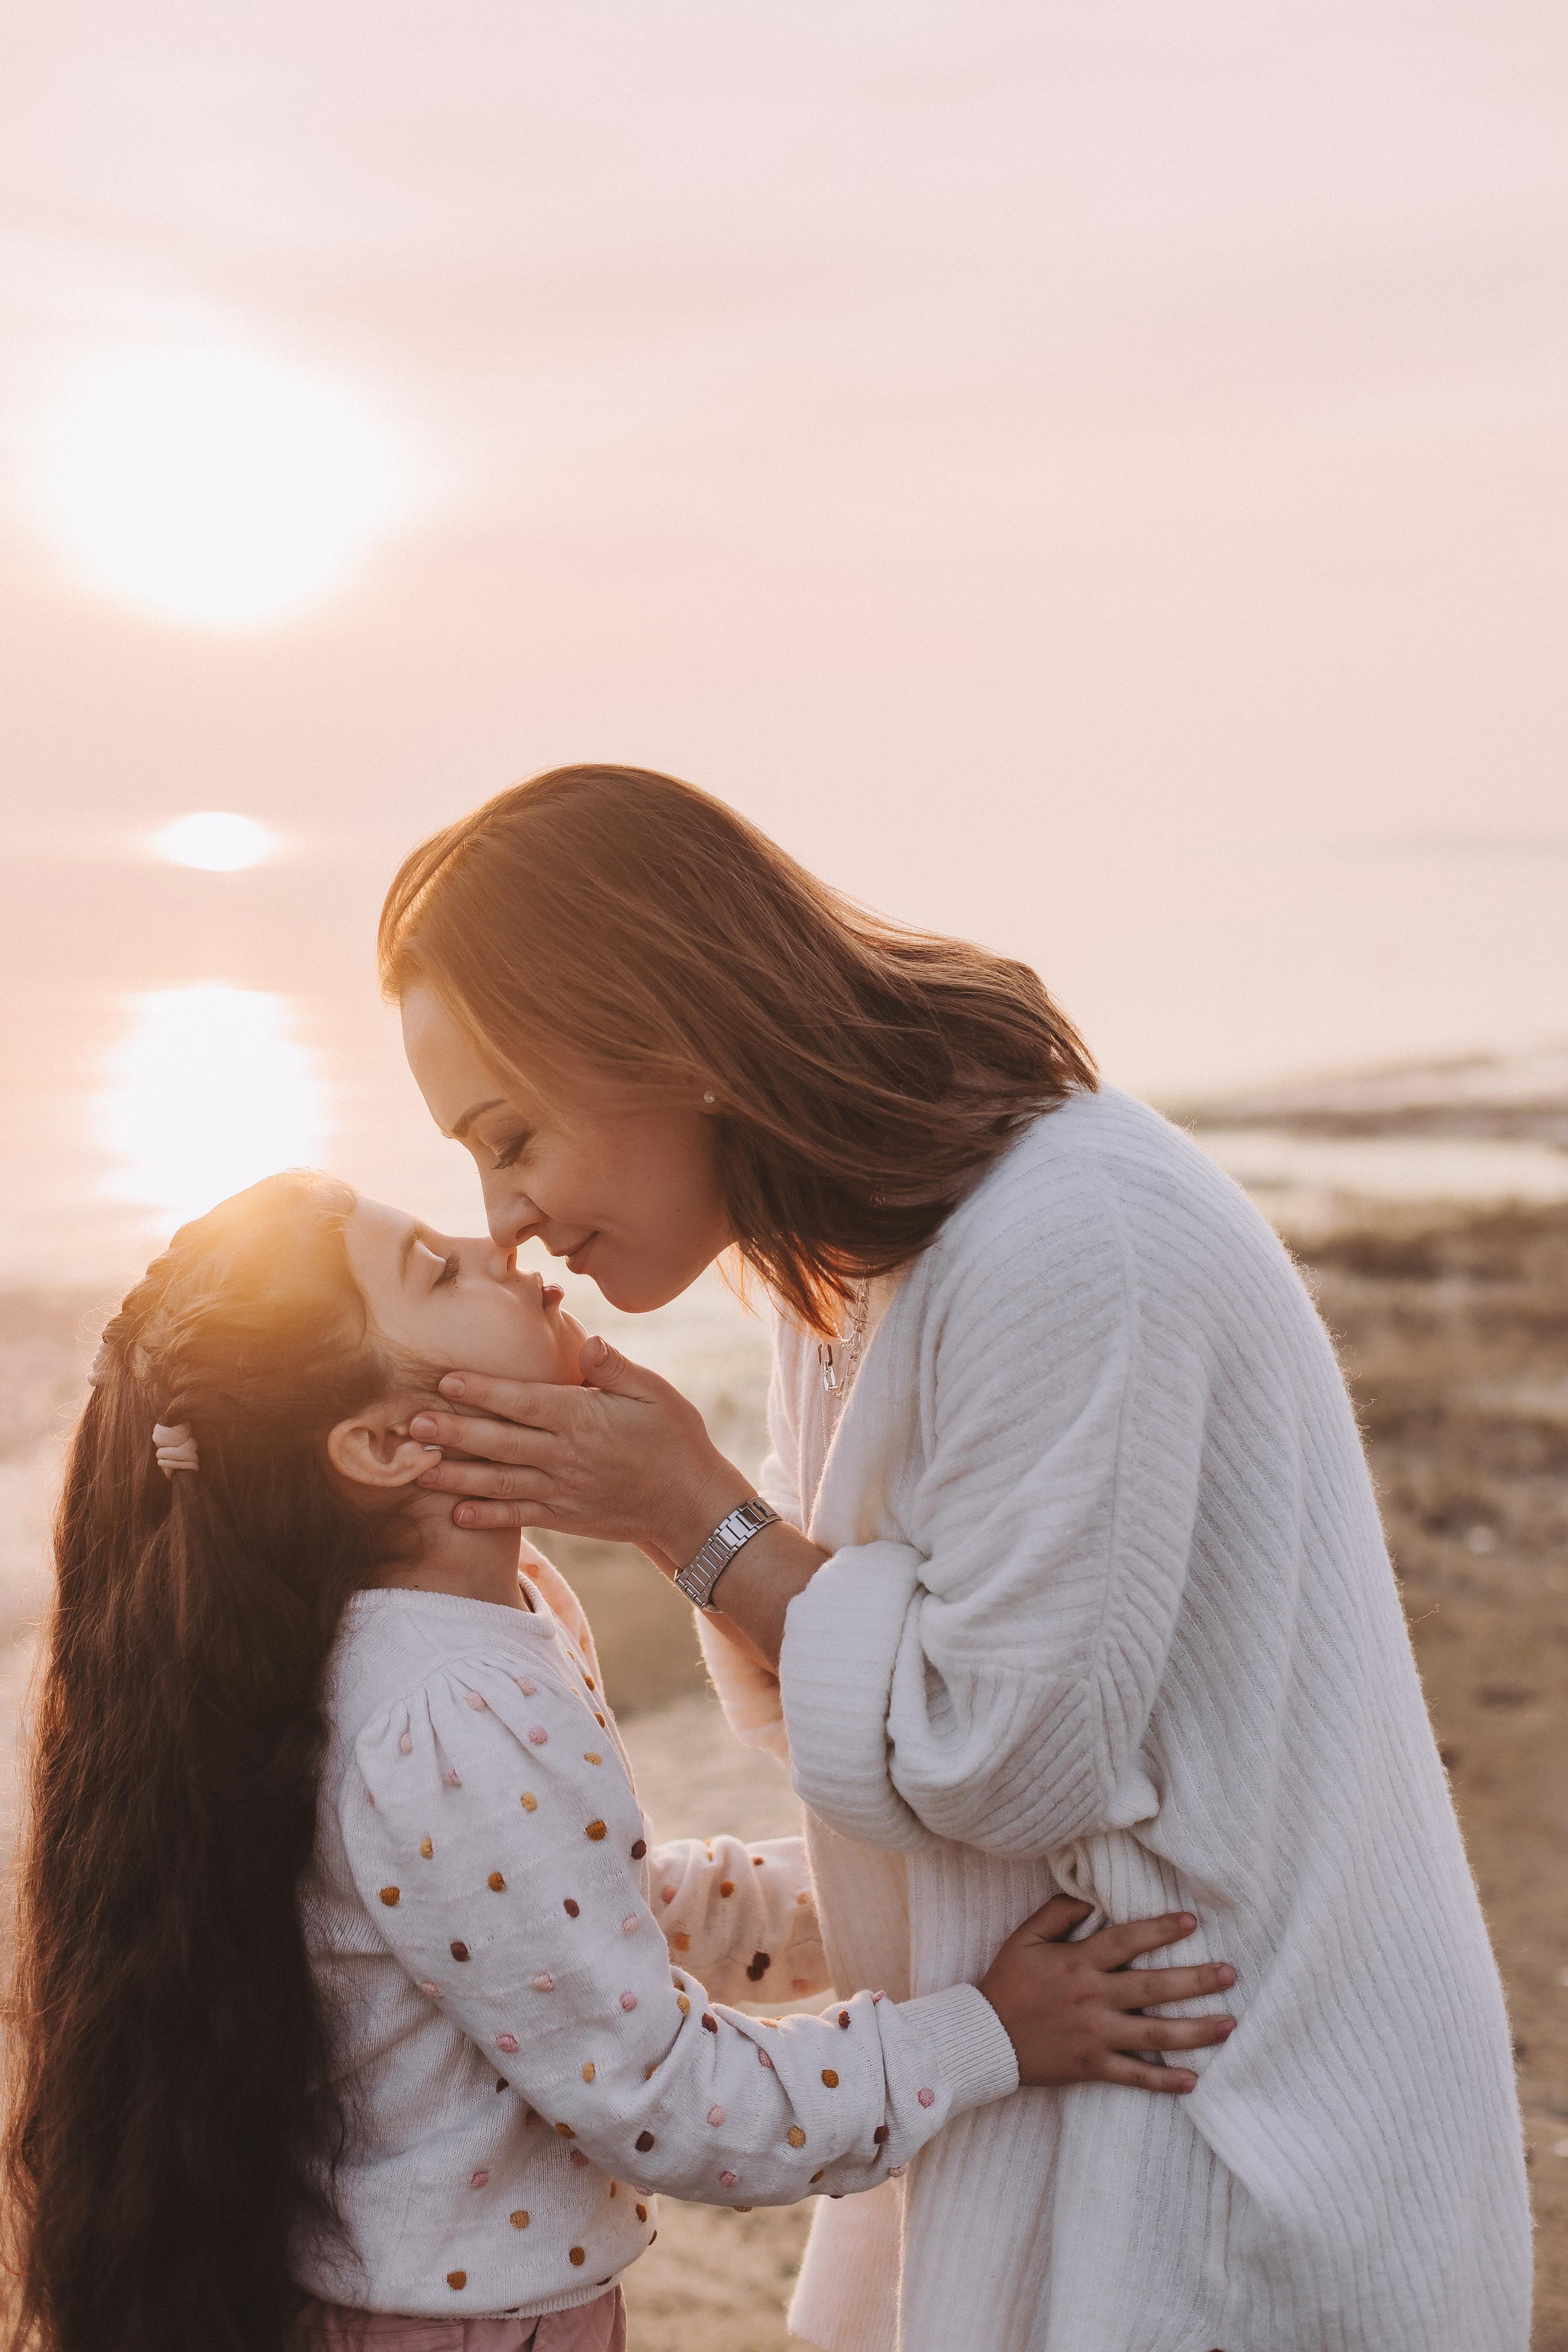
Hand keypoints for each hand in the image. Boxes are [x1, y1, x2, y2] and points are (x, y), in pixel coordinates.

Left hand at [410, 1339, 748, 1558]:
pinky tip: (458, 1515)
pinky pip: (520, 1517)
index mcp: (582, 1417)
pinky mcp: (565, 1516)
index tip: (445, 1381)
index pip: (523, 1401)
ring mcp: (562, 1490)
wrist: (691, 1504)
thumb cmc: (674, 1438)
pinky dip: (488, 1517)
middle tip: (413, 1425)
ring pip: (500, 1482)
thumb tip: (587, 1341)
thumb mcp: (654, 1392)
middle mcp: (565, 1455)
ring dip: (457, 1476)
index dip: (483, 1391)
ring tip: (418, 1471)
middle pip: (500, 1442)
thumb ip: (614, 1367)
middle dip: (454, 1432)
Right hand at [978, 1897, 1235, 2091]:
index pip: (1126, 1941)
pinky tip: (1193, 2081)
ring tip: (1228, 2023)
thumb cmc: (1007, 1983)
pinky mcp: (1092, 2066)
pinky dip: (1164, 2080)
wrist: (985, 2038)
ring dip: (1195, 2030)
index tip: (1191, 1922)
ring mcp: (1095, 2035)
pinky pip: (1134, 2075)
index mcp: (1078, 1963)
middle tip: (1230, 1974)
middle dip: (1195, 1980)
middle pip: (1153, 1987)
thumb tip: (1092, 1899)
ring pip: (1153, 2033)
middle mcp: (1092, 1998)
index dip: (1159, 1930)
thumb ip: (1058, 1913)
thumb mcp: (1025, 1938)